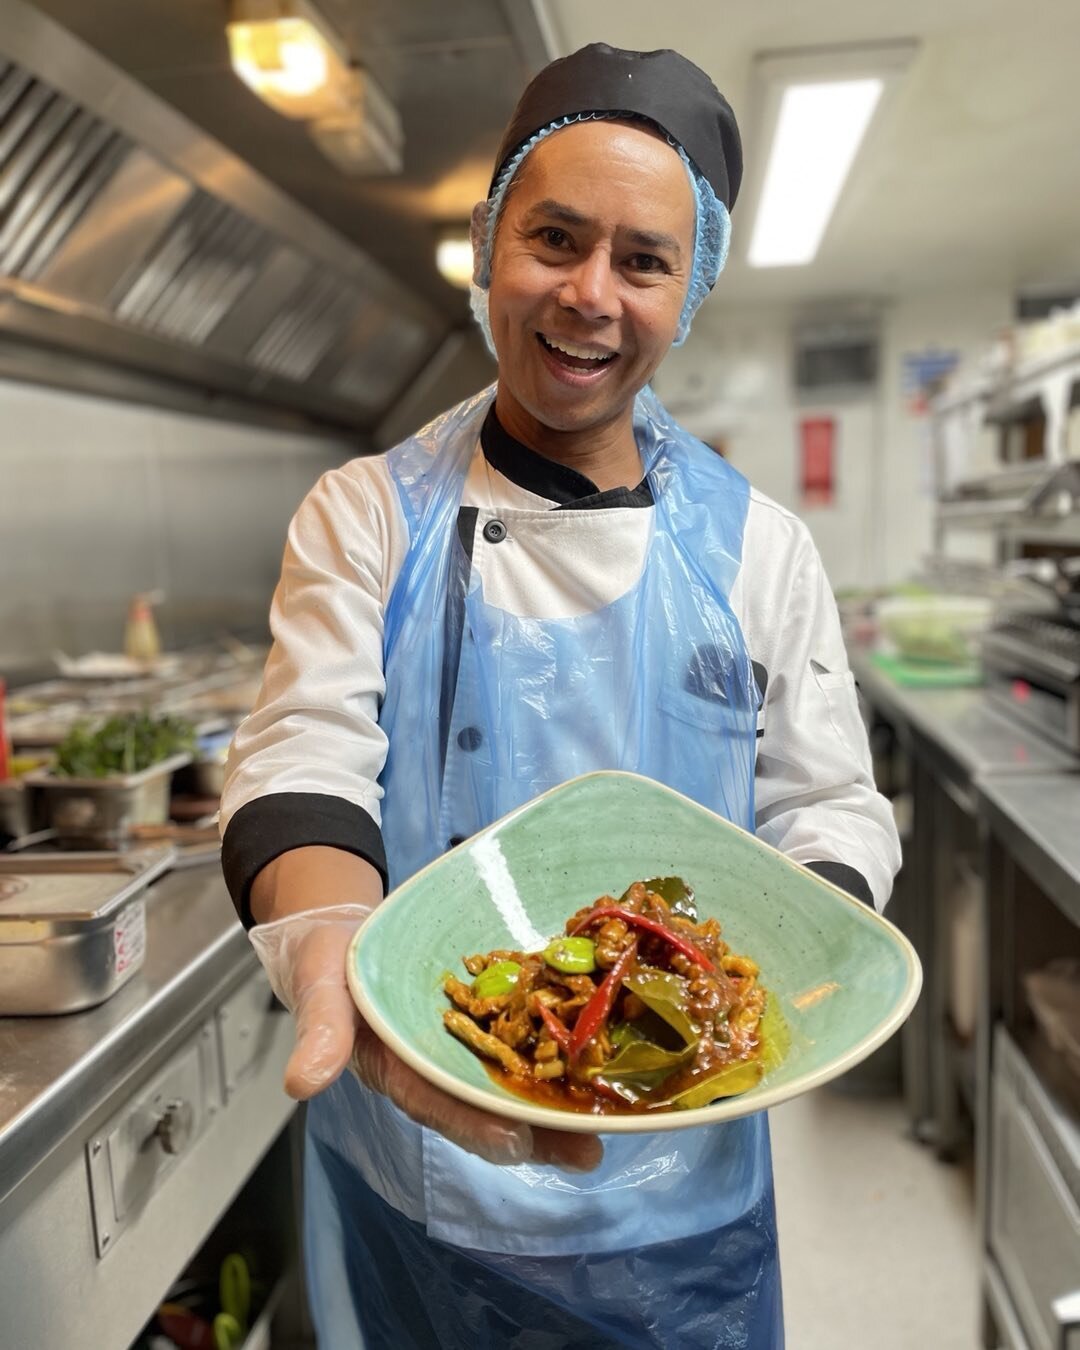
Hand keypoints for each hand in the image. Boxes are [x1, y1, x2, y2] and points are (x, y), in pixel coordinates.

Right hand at [250, 906, 602, 1172]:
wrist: (345, 930)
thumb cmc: (327, 962)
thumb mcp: (317, 987)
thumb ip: (318, 1031)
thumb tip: (302, 1083)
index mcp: (396, 1069)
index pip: (436, 1104)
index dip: (475, 1124)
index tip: (514, 1142)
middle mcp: (437, 1065)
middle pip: (489, 1105)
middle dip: (536, 1131)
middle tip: (586, 1151)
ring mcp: (464, 1043)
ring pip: (514, 1079)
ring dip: (556, 1103)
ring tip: (606, 1123)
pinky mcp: (486, 1014)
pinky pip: (524, 1034)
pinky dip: (558, 1047)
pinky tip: (597, 1054)